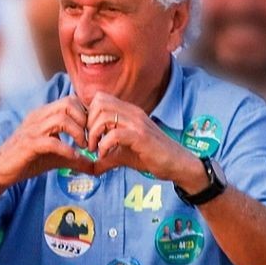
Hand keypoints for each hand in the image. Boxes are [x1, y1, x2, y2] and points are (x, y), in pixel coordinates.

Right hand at [0, 97, 92, 186]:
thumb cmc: (27, 160)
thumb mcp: (56, 157)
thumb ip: (75, 158)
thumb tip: (96, 166)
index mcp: (44, 114)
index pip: (71, 100)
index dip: (86, 114)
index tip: (93, 131)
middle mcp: (38, 117)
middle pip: (68, 104)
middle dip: (84, 120)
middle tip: (90, 138)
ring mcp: (32, 129)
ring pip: (61, 119)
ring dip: (78, 133)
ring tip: (83, 147)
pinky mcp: (28, 144)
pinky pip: (51, 141)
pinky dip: (66, 149)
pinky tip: (73, 157)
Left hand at [84, 93, 205, 189]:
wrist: (177, 163)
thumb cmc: (152, 156)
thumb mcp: (124, 154)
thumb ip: (106, 155)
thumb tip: (89, 166)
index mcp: (128, 112)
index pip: (99, 99)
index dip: (88, 116)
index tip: (88, 135)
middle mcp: (133, 113)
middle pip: (99, 103)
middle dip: (88, 124)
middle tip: (90, 143)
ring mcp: (138, 123)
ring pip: (104, 116)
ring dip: (94, 135)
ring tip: (96, 150)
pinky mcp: (141, 137)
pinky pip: (114, 134)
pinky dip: (104, 146)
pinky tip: (105, 156)